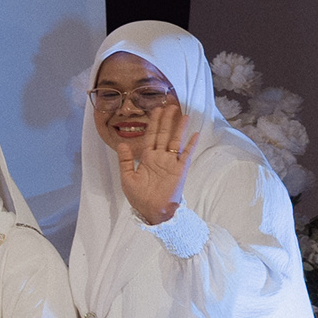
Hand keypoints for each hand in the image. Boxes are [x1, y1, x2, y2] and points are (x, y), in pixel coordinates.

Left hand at [116, 103, 194, 226]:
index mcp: (147, 158)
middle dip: (166, 120)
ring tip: (182, 114)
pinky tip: (194, 133)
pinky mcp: (179, 169)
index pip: (151, 136)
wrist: (153, 211)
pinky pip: (186, 154)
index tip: (155, 110)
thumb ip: (125, 161)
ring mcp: (171, 162)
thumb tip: (122, 143)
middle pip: (164, 134)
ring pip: (175, 140)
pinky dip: (190, 144)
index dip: (153, 123)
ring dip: (178, 127)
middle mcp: (160, 157)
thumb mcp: (127, 178)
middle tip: (169, 105)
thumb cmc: (139, 197)